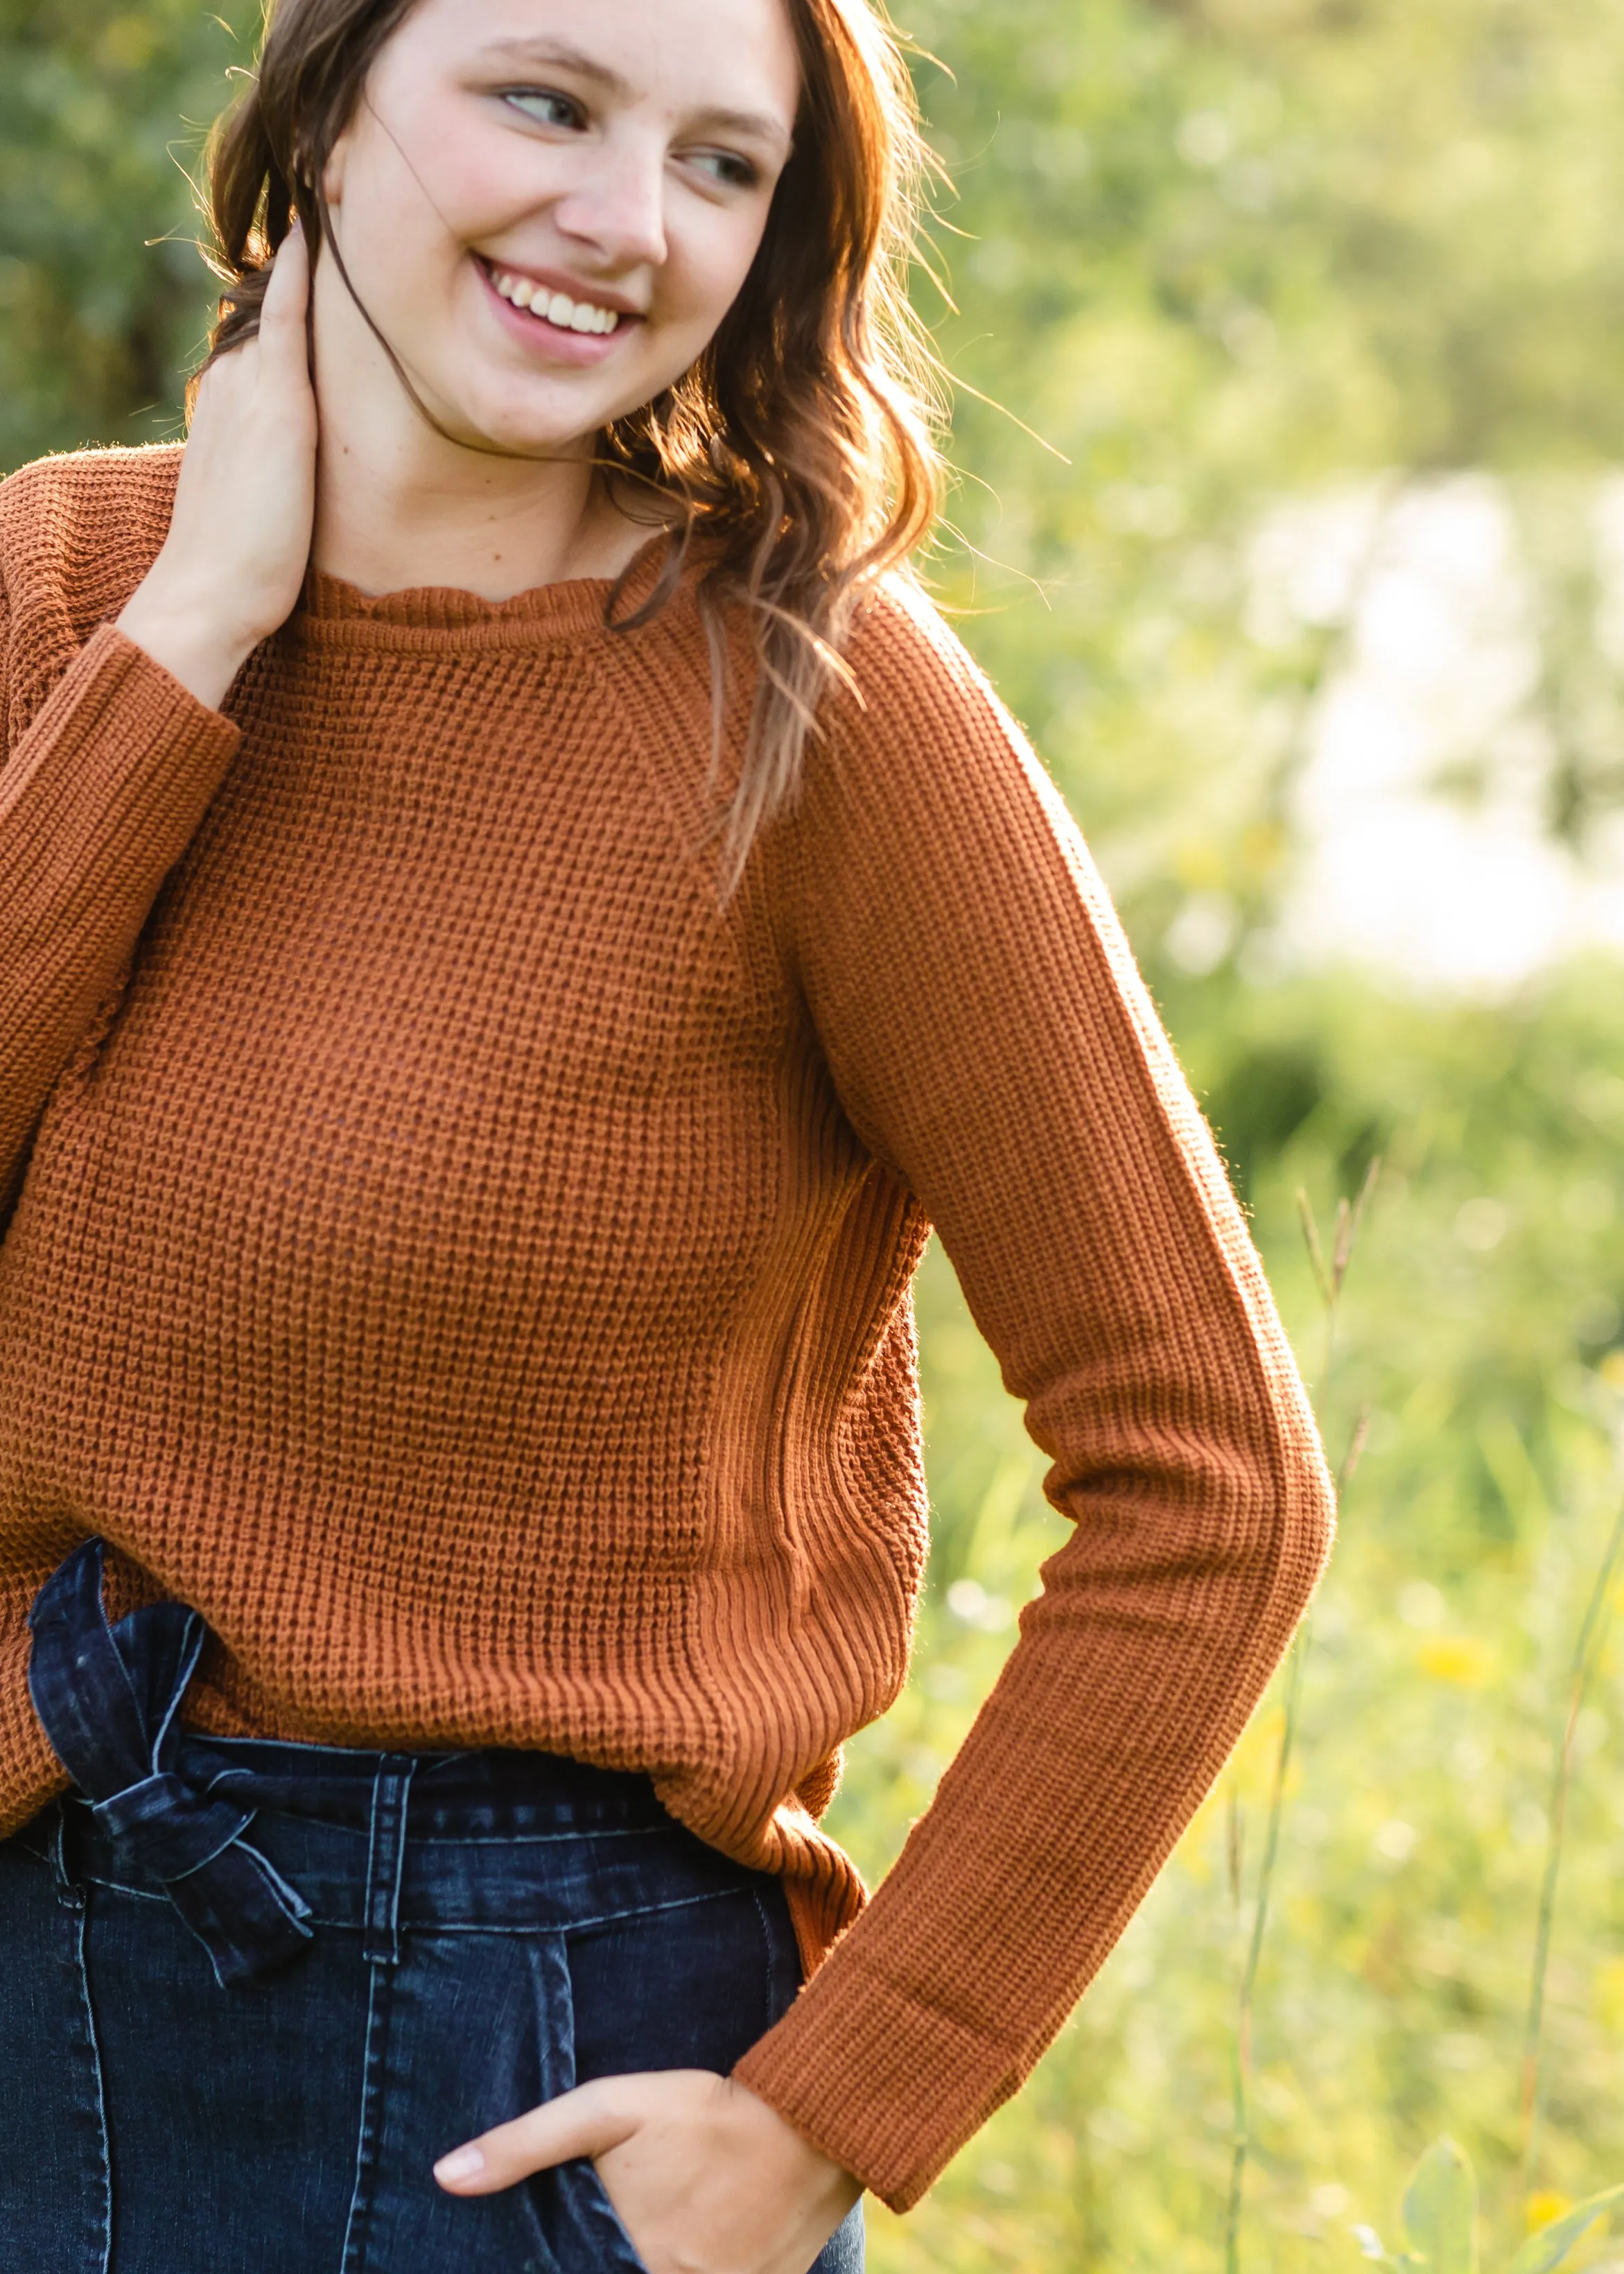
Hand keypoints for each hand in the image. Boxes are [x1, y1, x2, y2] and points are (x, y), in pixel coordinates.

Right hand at [118, 226, 317, 709]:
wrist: (210, 591)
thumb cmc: (243, 563)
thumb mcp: (259, 493)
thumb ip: (278, 459)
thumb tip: (304, 460)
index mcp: (230, 399)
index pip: (261, 327)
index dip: (285, 288)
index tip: (311, 243)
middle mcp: (234, 378)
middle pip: (269, 304)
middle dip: (297, 260)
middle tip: (328, 194)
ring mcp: (252, 383)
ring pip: (280, 302)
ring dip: (304, 255)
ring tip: (330, 192)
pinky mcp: (278, 398)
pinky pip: (290, 314)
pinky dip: (301, 271)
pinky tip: (317, 227)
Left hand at [433, 2069, 861, 2273]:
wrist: (809, 2126)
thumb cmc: (703, 2112)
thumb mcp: (610, 2110)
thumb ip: (528, 2144)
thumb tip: (446, 2176)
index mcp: (625, 2258)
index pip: (568, 2273)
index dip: (558, 2261)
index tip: (561, 2247)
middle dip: (604, 2257)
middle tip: (623, 2226)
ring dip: (647, 2260)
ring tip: (663, 2225)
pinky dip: (694, 2266)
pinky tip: (695, 2241)